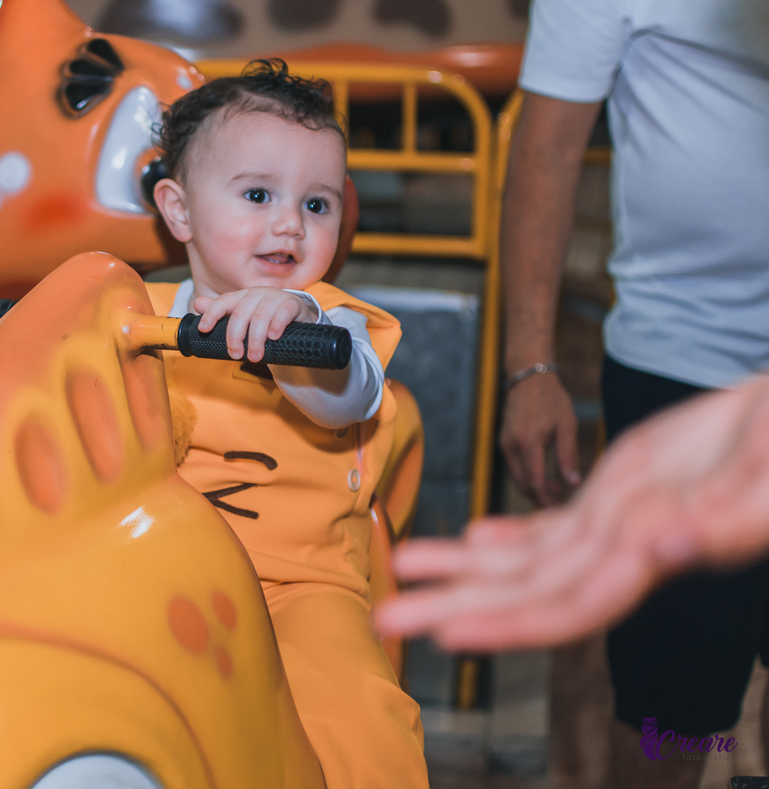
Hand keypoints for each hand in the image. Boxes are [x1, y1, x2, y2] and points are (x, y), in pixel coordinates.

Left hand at [193, 288, 316, 361]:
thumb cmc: (264, 322)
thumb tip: (197, 303)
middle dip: (235, 337)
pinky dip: (277, 325)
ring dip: (255, 339)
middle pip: (240, 313)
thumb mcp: (242, 319)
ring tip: (255, 357)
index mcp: (241, 297)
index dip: (211, 314)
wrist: (295, 322)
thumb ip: (221, 313)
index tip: (203, 329)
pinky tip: (273, 337)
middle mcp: (256, 294)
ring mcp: (275, 297)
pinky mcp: (292, 304)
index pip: (223, 302)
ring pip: (260, 317)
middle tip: (236, 355)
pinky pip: (283, 312)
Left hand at [375, 375, 768, 650]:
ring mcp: (613, 524)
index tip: (448, 633)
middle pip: (525, 590)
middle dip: (455, 604)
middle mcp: (621, 550)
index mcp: (650, 552)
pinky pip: (551, 527)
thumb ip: (716, 524)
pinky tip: (470, 540)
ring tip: (403, 570)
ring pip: (525, 558)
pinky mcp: (614, 496)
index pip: (567, 604)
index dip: (508, 623)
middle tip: (386, 619)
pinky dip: (506, 536)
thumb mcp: (762, 485)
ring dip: (462, 569)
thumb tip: (659, 549)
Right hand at [499, 372, 580, 506]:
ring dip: (534, 488)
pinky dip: (528, 476)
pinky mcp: (504, 442)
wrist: (528, 378)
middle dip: (540, 497)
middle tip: (561, 500)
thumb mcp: (567, 426)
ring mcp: (505, 444)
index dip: (546, 499)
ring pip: (517, 478)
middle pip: (522, 485)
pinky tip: (544, 475)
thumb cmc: (551, 400)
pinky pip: (515, 467)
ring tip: (556, 488)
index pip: (534, 482)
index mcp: (528, 443)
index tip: (560, 507)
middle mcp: (511, 446)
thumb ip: (568, 456)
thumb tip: (573, 483)